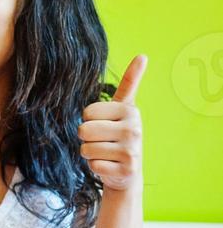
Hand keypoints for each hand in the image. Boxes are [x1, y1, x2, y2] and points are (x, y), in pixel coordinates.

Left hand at [80, 54, 145, 191]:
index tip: (104, 125)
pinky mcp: (127, 169)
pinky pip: (93, 164)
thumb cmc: (118, 135)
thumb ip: (130, 83)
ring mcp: (132, 150)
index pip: (87, 112)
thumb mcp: (123, 108)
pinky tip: (110, 165)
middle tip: (103, 141)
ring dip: (90, 153)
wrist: (127, 171)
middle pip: (84, 130)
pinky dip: (96, 167)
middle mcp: (135, 128)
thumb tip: (143, 55)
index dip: (88, 120)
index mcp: (130, 111)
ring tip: (106, 153)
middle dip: (86, 138)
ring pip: (86, 148)